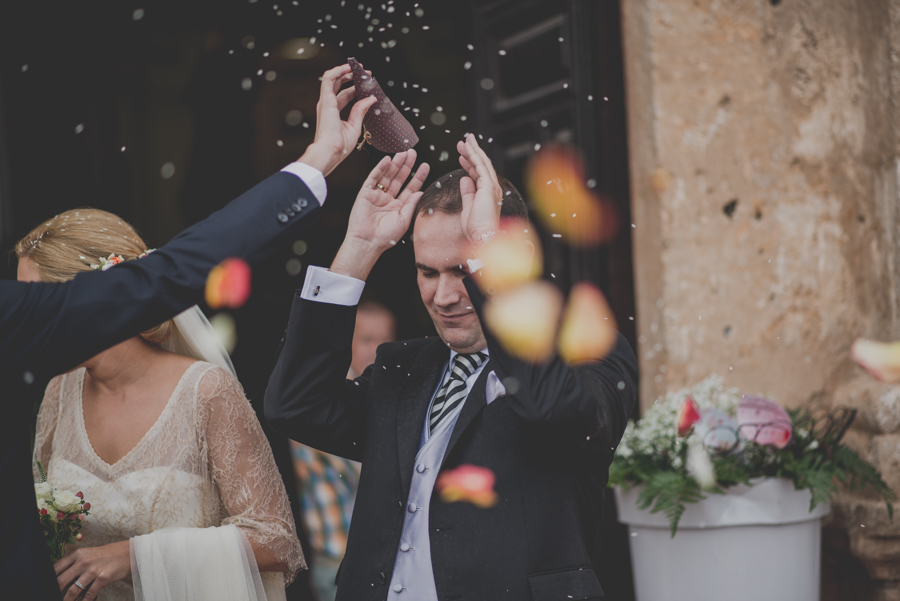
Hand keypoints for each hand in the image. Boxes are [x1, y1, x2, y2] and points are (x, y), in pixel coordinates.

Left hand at [55, 541, 130, 600]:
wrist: (127, 553)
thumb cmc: (106, 555)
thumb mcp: (88, 553)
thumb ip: (74, 563)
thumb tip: (59, 577)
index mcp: (78, 554)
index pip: (57, 567)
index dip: (49, 579)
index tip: (46, 587)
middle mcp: (84, 561)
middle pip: (61, 580)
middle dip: (54, 592)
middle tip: (51, 597)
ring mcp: (93, 570)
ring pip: (73, 590)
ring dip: (67, 600)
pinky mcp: (103, 578)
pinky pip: (89, 594)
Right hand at [297, 63, 376, 175]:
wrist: (331, 151)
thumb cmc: (341, 145)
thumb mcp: (355, 126)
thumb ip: (360, 111)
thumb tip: (371, 99)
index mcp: (334, 113)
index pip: (345, 96)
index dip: (356, 88)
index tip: (368, 84)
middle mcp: (328, 106)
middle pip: (338, 85)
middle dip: (351, 76)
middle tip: (365, 72)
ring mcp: (326, 102)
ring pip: (332, 78)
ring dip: (344, 70)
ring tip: (357, 66)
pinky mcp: (325, 99)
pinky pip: (328, 78)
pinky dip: (337, 70)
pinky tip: (347, 67)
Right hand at [330, 150, 429, 279]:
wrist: (368, 242)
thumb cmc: (386, 236)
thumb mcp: (404, 220)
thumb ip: (412, 204)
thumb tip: (420, 192)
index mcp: (398, 206)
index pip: (410, 188)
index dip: (417, 177)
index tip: (425, 166)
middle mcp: (387, 199)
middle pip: (399, 178)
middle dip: (406, 166)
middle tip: (413, 153)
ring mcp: (376, 195)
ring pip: (387, 176)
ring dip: (395, 164)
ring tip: (403, 153)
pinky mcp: (365, 193)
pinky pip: (373, 178)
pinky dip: (380, 168)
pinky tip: (387, 160)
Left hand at [456, 134, 501, 244]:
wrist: (482, 237)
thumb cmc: (476, 229)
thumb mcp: (468, 207)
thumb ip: (467, 193)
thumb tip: (464, 179)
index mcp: (487, 194)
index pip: (478, 174)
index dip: (469, 163)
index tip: (461, 156)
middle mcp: (492, 188)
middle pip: (481, 165)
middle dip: (472, 152)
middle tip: (464, 141)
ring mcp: (492, 187)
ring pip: (482, 163)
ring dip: (473, 150)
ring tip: (465, 140)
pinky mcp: (488, 187)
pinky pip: (480, 167)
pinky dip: (474, 156)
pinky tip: (467, 149)